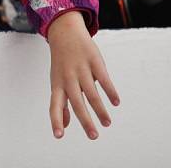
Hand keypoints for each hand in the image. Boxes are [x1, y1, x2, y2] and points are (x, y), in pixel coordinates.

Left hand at [47, 11, 119, 139]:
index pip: (54, 105)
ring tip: (107, 123)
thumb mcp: (58, 81)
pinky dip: (110, 91)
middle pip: (76, 102)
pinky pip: (103, 78)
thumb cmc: (62, 63)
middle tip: (93, 136)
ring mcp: (81, 69)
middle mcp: (68, 78)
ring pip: (91, 93)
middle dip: (85, 121)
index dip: (56, 120)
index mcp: (57, 84)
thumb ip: (61, 103)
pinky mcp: (94, 61)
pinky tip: (116, 102)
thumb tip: (64, 126)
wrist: (64, 32)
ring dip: (100, 109)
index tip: (59, 136)